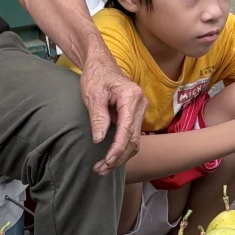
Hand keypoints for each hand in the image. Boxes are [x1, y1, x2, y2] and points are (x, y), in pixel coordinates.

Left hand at [80, 53, 147, 173]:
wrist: (101, 64)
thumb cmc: (96, 76)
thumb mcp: (93, 95)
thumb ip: (98, 117)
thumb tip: (99, 140)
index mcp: (131, 96)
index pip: (127, 129)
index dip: (117, 149)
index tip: (106, 161)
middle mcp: (141, 104)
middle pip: (134, 139)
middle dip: (118, 157)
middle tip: (100, 169)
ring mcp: (140, 110)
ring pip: (134, 141)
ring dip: (120, 157)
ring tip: (102, 168)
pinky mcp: (135, 115)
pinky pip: (132, 136)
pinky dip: (122, 149)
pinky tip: (110, 158)